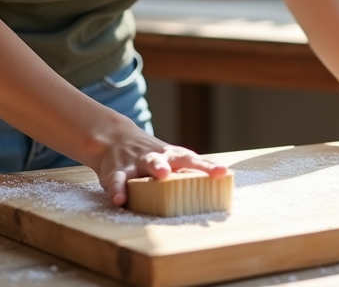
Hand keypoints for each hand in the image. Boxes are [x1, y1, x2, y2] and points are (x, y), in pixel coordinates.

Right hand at [91, 119, 227, 206]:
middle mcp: (159, 156)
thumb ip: (187, 173)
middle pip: (177, 158)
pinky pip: (117, 179)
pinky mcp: (117, 170)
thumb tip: (215, 189)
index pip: (195, 160)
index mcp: (173, 156)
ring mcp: (138, 161)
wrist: (115, 138)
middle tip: (204, 172)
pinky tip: (120, 200)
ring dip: (157, 166)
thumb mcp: (170, 160)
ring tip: (163, 174)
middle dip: (191, 164)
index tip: (224, 173)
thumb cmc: (151, 156)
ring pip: (149, 162)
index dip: (209, 167)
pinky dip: (118, 189)